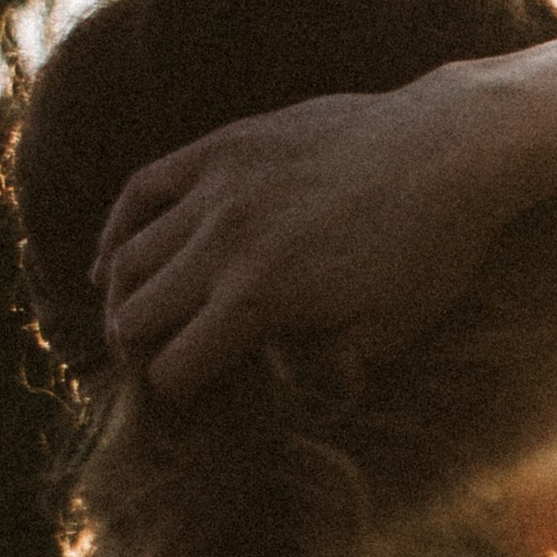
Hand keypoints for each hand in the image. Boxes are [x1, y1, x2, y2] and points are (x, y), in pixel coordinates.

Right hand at [91, 71, 504, 400]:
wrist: (447, 149)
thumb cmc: (431, 247)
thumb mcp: (390, 331)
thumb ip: (330, 366)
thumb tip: (287, 392)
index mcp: (259, 300)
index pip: (176, 368)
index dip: (171, 397)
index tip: (180, 409)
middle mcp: (224, 246)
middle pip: (138, 316)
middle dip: (134, 354)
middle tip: (143, 370)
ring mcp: (218, 190)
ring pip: (133, 255)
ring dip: (118, 298)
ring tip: (123, 324)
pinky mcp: (224, 147)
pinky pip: (143, 188)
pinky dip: (117, 229)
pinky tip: (108, 259)